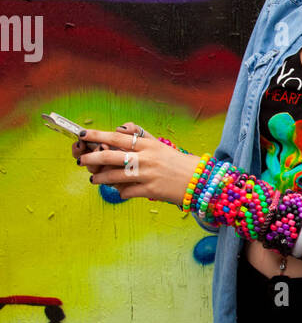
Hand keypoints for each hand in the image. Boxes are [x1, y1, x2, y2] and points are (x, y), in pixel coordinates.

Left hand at [75, 122, 201, 205]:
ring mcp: (148, 175)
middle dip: (92, 158)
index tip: (83, 134)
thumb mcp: (158, 145)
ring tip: (94, 179)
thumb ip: (139, 136)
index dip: (98, 135)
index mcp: (147, 145)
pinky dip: (121, 192)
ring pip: (115, 176)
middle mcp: (146, 158)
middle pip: (111, 156)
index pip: (117, 137)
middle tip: (82, 160)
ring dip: (101, 178)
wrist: (198, 180)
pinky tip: (120, 192)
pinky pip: (127, 192)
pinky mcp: (151, 191)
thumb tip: (119, 129)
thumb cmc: (176, 162)